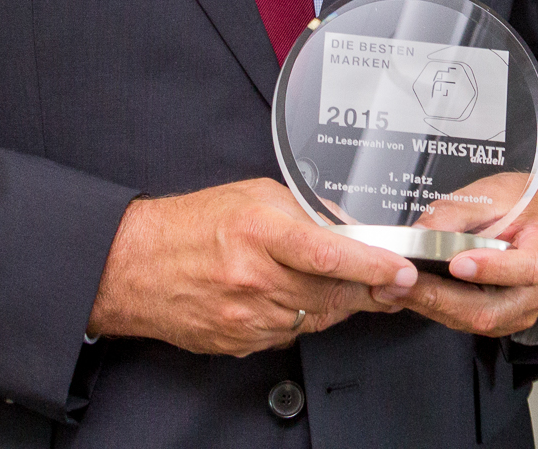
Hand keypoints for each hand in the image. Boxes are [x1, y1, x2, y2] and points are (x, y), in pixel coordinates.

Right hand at [87, 178, 417, 356]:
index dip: (373, 265)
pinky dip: (302, 317)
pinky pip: (291, 334)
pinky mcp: (240, 342)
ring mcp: (246, 316)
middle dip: (369, 287)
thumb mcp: (255, 195)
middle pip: (333, 292)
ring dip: (335, 302)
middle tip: (390, 280)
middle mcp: (254, 277)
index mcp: (259, 231)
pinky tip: (292, 297)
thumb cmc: (192, 225)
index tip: (402, 271)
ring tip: (330, 280)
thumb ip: (306, 210)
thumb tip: (350, 229)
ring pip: (318, 317)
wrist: (136, 266)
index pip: (329, 253)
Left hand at [371, 178, 537, 337]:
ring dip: (432, 307)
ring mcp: (521, 311)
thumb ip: (459, 211)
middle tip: (402, 283)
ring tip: (395, 289)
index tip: (457, 262)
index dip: (491, 268)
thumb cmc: (526, 204)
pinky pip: (468, 321)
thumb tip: (421, 232)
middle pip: (492, 308)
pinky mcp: (503, 319)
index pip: (526, 268)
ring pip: (476, 320)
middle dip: (441, 298)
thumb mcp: (495, 193)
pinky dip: (437, 310)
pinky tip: (412, 295)